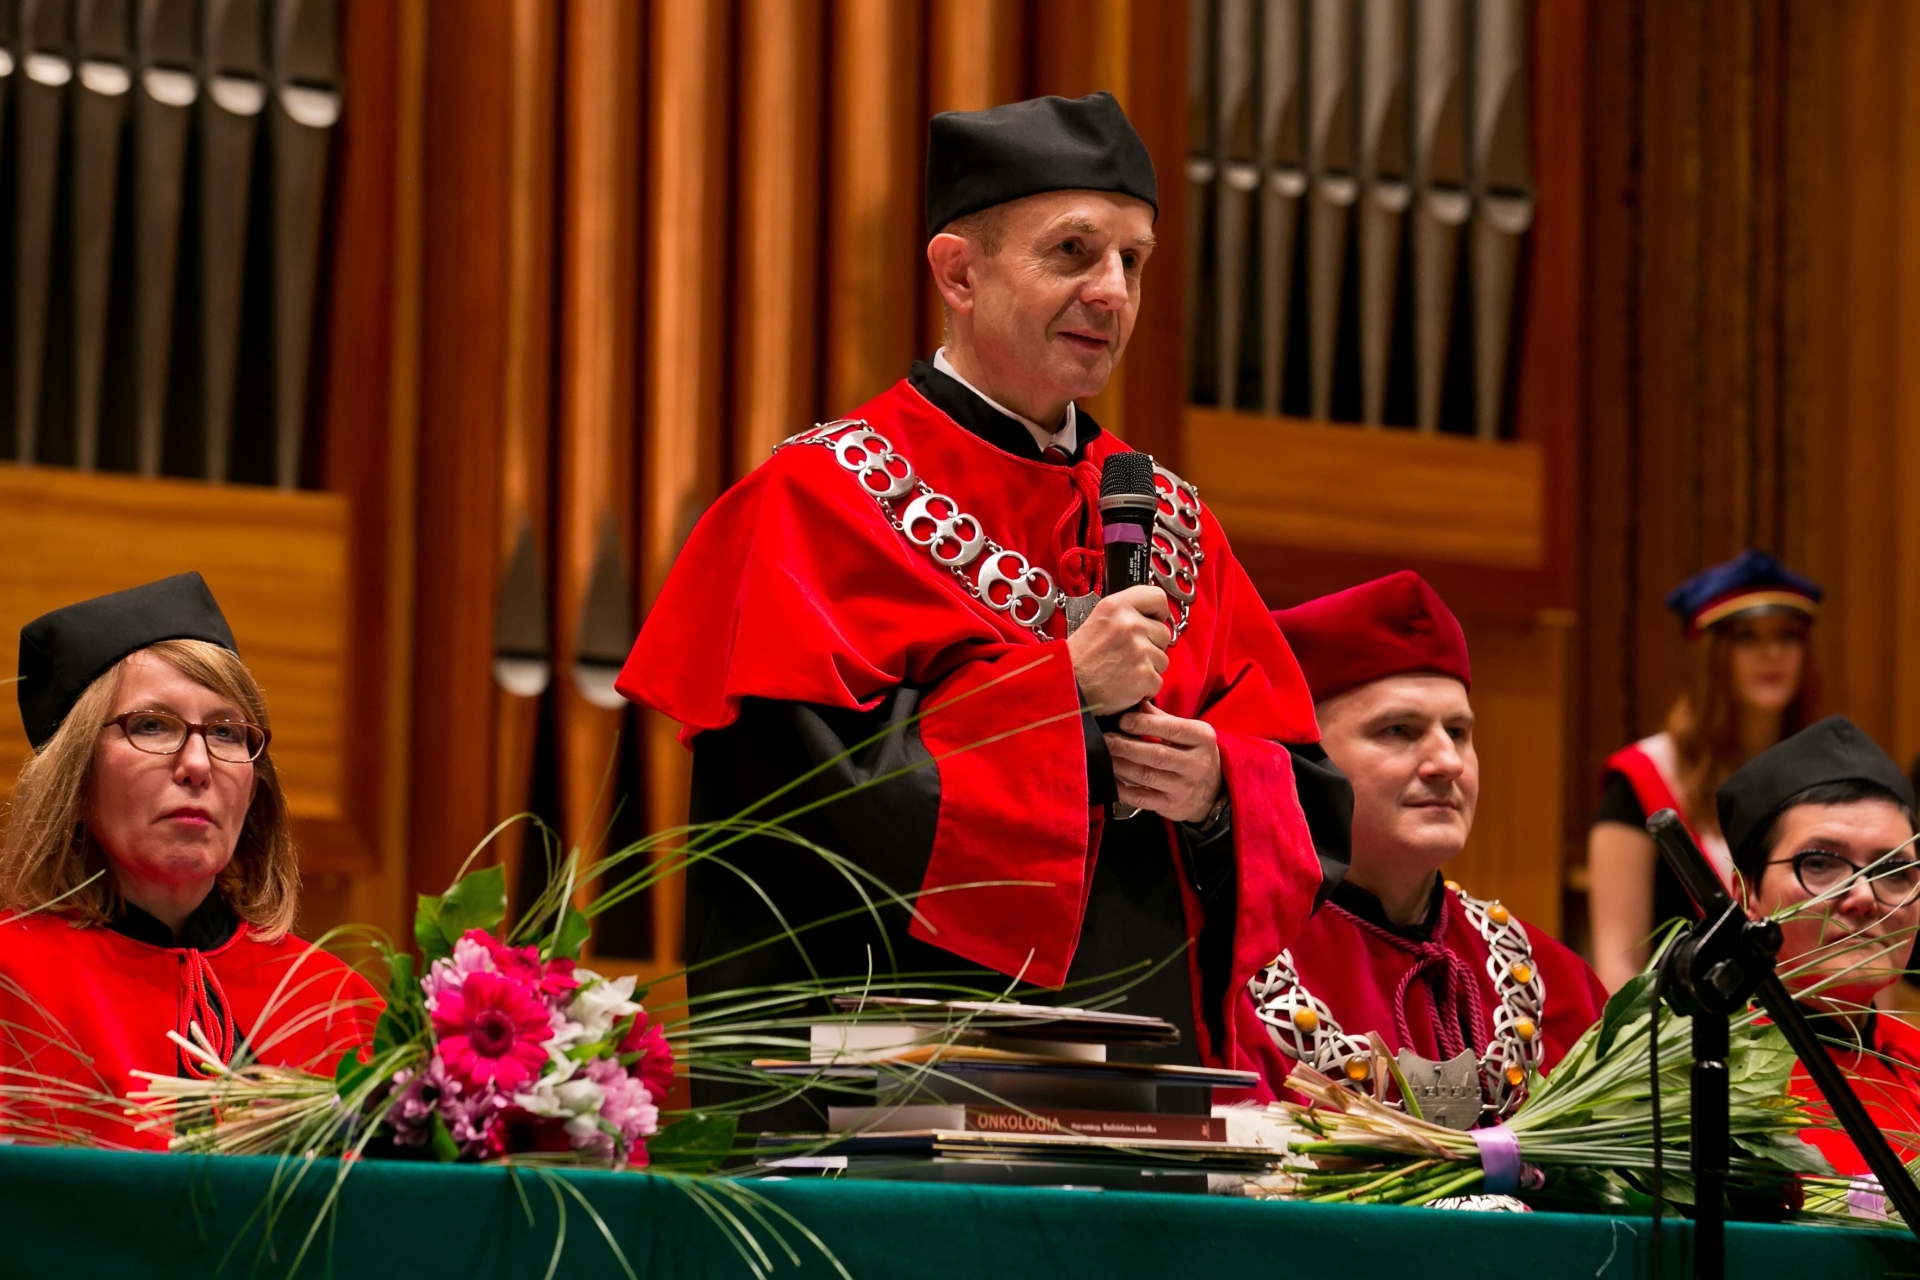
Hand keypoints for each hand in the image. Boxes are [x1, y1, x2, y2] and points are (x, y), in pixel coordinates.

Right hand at [1067, 585, 1171, 714]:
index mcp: (1117, 606)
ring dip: (1148, 667)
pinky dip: (1145, 687)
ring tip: (1123, 670)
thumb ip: (1125, 614)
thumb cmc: (1079, 658)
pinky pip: (1158, 681)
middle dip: (1152, 646)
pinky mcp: (1144, 675)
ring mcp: (1139, 650)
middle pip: (1164, 633)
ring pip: (1163, 659)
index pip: (1158, 598)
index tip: (1153, 621)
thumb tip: (1152, 618)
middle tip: (1128, 654)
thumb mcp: (1097, 620)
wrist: (1066, 687)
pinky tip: (1125, 684)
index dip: (1158, 612)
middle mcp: (1130, 624)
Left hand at [1104, 701, 1222, 823]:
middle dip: (1127, 746)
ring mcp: (1184, 787)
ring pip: (1147, 776)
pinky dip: (1123, 789)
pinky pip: (1142, 798)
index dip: (1144, 724)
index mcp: (1202, 738)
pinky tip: (1112, 779)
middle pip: (1156, 754)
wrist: (1213, 792)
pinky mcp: (1171, 805)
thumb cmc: (1193, 754)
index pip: (1172, 729)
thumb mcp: (1189, 733)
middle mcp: (1196, 764)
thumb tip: (1136, 702)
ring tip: (1106, 756)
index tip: (1122, 720)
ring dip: (1122, 765)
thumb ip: (1162, 718)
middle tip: (1106, 740)